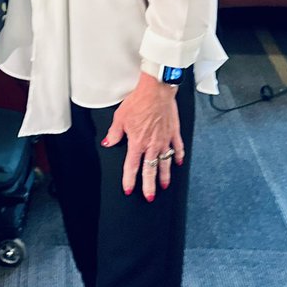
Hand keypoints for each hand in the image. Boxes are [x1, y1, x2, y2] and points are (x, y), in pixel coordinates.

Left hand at [102, 72, 184, 199]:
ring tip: (164, 185)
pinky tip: (177, 162)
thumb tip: (109, 142)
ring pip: (165, 163)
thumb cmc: (139, 101)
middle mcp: (152, 144)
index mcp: (137, 142)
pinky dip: (177, 156)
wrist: (156, 90)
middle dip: (149, 186)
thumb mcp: (120, 117)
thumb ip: (114, 133)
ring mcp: (164, 140)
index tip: (128, 189)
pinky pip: (177, 148)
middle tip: (149, 196)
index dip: (129, 180)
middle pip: (150, 170)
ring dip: (164, 175)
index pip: (131, 166)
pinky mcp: (173, 132)